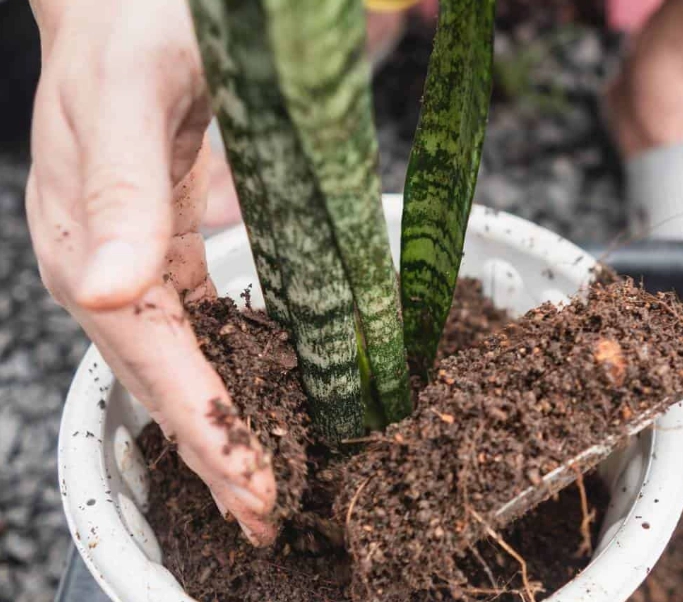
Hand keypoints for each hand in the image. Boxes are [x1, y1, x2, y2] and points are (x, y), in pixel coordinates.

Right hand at [27, 0, 275, 543]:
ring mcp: (137, 261)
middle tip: (268, 513)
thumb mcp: (123, 101)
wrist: (132, 4)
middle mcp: (107, 267)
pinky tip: (261, 399)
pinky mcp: (168, 247)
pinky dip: (230, 370)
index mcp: (87, 247)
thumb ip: (122, 193)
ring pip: (184, 361)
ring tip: (268, 481)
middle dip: (217, 449)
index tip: (253, 483)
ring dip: (225, 423)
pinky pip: (199, 326)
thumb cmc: (125, 37)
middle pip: (165, 379)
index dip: (204, 425)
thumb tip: (107, 291)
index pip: (152, 360)